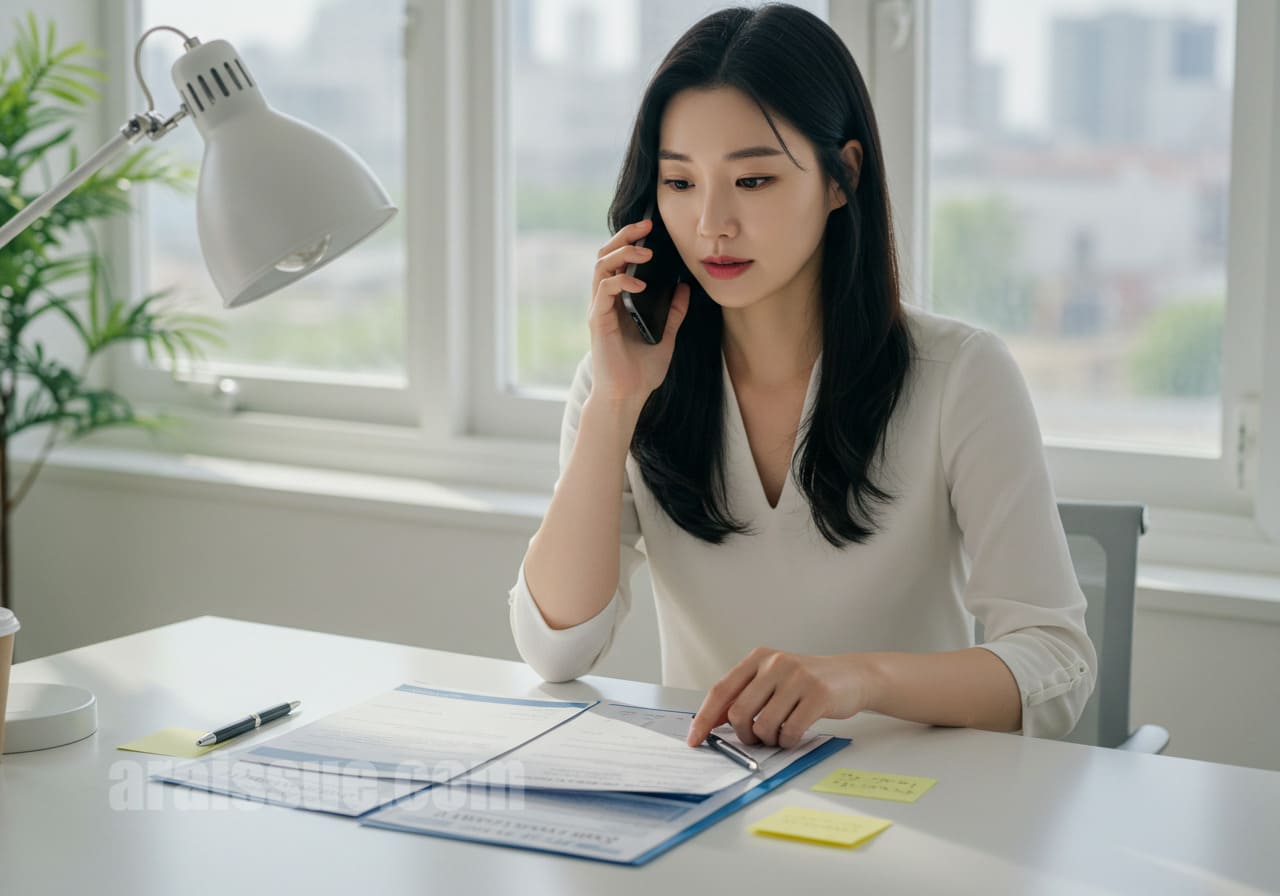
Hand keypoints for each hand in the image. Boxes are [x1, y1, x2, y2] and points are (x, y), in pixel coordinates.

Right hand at [588, 218, 690, 405]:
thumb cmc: (641, 372)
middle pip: (606, 255)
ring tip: (645, 252)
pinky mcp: (597, 320)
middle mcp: (606, 301)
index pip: (619, 262)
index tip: (651, 229)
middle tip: (646, 225)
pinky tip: (639, 284)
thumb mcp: (667, 336)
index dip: (631, 241)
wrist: (628, 397)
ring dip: (623, 254)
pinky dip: (621, 281)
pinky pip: (604, 290)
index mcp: (619, 302)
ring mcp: (599, 309)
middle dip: (624, 236)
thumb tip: (684, 287)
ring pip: (602, 267)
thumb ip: (674, 312)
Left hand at [685, 648, 878, 748]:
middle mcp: (775, 663)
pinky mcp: (818, 695)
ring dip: (769, 740)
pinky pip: (790, 731)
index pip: (721, 691)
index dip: (704, 718)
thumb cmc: (806, 683)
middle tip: (756, 739)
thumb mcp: (772, 679)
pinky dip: (788, 742)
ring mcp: (797, 678)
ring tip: (780, 734)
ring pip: (763, 726)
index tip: (694, 739)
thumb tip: (712, 721)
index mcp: (758, 658)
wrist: (851, 676)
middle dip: (744, 735)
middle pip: (738, 712)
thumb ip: (744, 695)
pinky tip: (794, 735)